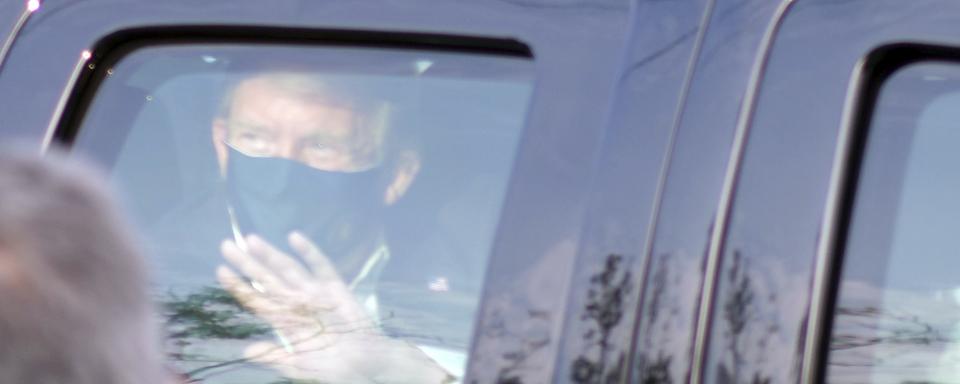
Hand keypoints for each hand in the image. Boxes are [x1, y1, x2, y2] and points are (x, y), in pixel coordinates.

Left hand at [217, 232, 452, 382]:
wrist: (368, 366)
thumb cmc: (335, 369)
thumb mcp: (301, 367)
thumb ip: (275, 358)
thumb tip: (246, 350)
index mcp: (286, 323)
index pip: (257, 300)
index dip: (239, 286)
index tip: (221, 270)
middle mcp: (297, 304)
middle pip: (268, 280)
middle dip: (248, 263)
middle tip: (227, 245)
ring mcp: (316, 294)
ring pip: (289, 270)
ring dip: (271, 255)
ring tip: (251, 240)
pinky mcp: (336, 288)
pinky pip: (321, 267)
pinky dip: (309, 253)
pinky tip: (294, 238)